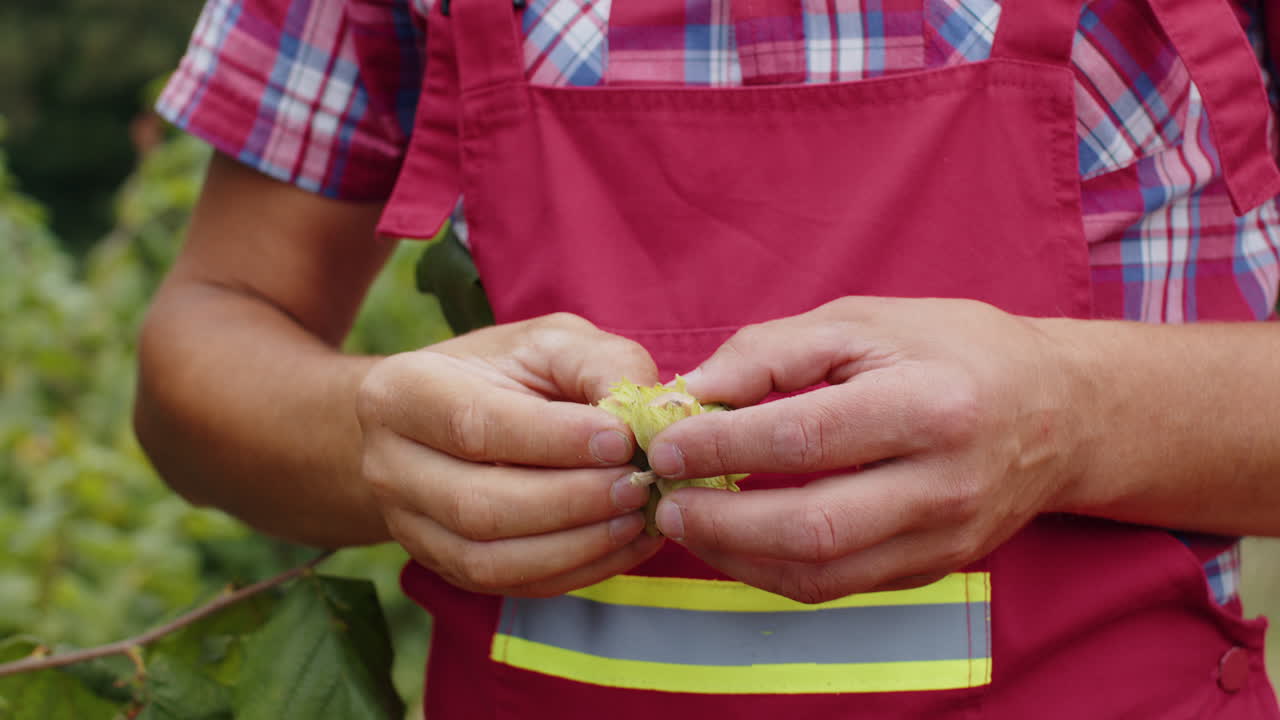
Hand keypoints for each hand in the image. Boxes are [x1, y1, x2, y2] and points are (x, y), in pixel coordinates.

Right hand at [356, 313, 664, 596]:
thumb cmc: (511, 370)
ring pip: (492, 559)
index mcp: (402, 392)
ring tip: (638, 513)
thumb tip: (640, 415)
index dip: (553, 440)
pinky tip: (628, 542)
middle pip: (479, 505)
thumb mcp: (553, 342)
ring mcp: (411, 528)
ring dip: (578, 543)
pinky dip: (579, 569)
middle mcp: (390, 467)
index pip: (475, 425)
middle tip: (639, 483)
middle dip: (571, 500)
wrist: (455, 417)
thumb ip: (600, 364)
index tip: (621, 440)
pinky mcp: (448, 567)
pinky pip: (512, 585)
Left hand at [645, 297, 1088, 602]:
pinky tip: (735, 540)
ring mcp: (945, 538)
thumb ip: (774, 351)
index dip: (722, 445)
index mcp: (930, 404)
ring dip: (737, 557)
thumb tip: (693, 393)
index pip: (805, 438)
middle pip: (813, 527)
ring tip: (687, 523)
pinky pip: (840, 586)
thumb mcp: (865, 321)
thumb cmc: (953, 350)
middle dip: (720, 521)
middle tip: (664, 498)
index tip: (666, 443)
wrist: (1058, 411)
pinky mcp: (935, 568)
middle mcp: (945, 482)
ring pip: (822, 574)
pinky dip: (773, 570)